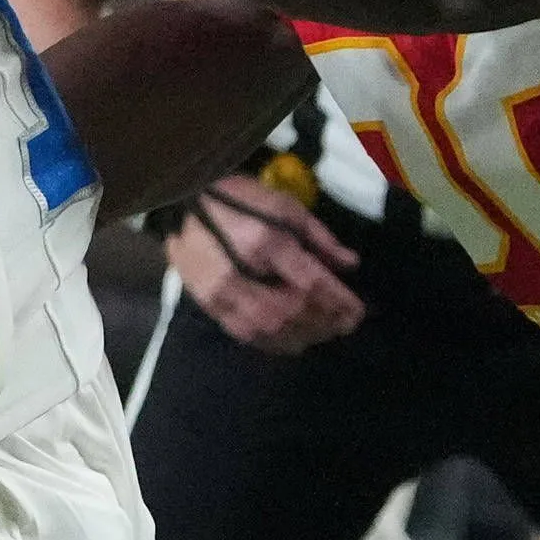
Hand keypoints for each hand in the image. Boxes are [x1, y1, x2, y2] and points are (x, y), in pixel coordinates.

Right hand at [168, 175, 364, 354]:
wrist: (182, 201)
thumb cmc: (239, 197)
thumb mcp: (284, 204)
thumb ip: (319, 236)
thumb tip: (349, 264)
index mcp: (265, 241)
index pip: (310, 283)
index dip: (338, 302)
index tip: (357, 311)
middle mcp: (244, 272)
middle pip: (292, 312)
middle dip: (324, 322)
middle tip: (345, 324)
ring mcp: (222, 292)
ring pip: (269, 329)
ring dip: (303, 336)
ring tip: (323, 333)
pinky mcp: (208, 304)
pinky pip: (245, 334)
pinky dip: (274, 342)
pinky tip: (292, 340)